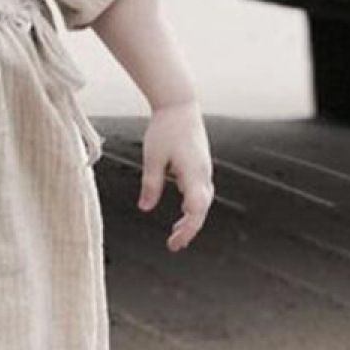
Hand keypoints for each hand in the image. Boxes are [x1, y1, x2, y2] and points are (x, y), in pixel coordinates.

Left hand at [137, 100, 213, 252]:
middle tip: (173, 245)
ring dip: (191, 219)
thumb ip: (150, 184)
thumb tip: (144, 208)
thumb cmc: (165, 128)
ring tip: (176, 233)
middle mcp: (203, 174)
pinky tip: (182, 212)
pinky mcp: (201, 165)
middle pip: (201, 210)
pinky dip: (192, 205)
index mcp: (193, 173)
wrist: (179, 105)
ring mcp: (204, 170)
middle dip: (189, 229)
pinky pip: (200, 192)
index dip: (187, 229)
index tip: (174, 242)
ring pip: (202, 201)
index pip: (196, 210)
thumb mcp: (152, 157)